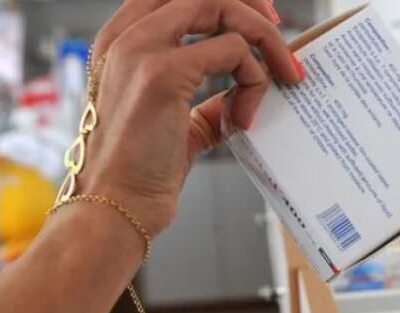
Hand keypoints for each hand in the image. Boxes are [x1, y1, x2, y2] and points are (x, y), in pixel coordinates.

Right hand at [77, 0, 303, 236]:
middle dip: (253, 10)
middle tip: (281, 42)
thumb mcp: (177, 119)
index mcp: (124, 40)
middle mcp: (128, 35)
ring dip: (266, 43)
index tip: (261, 21)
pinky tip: (243, 120)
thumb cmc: (140, 169)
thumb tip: (244, 92)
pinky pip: (234, 51)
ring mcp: (142, 48)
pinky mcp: (162, 73)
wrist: (117, 204)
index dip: (227, 0)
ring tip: (281, 81)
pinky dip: (254, 83)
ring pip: (223, 10)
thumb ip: (206, 98)